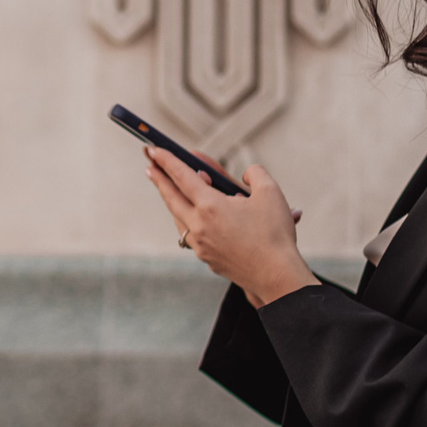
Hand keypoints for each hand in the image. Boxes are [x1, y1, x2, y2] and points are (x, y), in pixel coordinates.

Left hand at [144, 148, 319, 306]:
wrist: (276, 276)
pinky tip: (189, 218)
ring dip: (172, 201)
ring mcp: (200, 244)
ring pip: (178, 217)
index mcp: (210, 206)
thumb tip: (246, 174)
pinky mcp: (206, 258)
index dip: (167, 161)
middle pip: (171, 198)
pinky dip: (186, 220)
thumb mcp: (270, 192)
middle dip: (159, 180)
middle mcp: (199, 226)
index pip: (182, 177)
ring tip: (168, 190)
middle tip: (150, 166)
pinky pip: (190, 234)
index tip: (153, 150)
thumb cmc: (275, 234)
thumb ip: (255, 174)